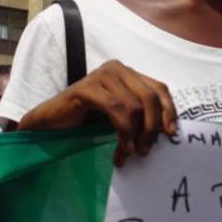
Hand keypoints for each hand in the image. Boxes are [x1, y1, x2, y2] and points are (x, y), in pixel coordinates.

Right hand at [14, 60, 176, 166]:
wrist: (51, 123)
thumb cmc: (87, 120)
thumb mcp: (120, 116)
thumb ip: (140, 116)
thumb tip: (168, 131)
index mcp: (128, 73)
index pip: (159, 88)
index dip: (169, 111)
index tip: (171, 135)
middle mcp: (117, 68)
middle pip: (150, 97)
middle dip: (152, 128)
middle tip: (145, 150)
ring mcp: (101, 75)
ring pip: (134, 106)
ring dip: (135, 135)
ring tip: (128, 153)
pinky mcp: (86, 87)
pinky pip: (116, 110)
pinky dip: (123, 133)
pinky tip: (121, 150)